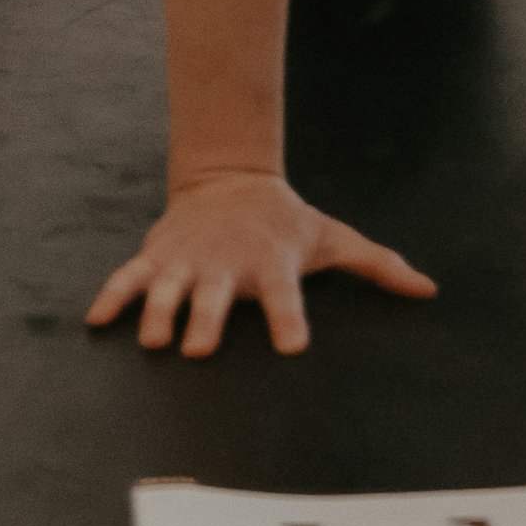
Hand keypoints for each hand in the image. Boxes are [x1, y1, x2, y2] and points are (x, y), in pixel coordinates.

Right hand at [88, 168, 436, 356]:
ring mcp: (188, 260)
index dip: (290, 319)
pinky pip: (129, 278)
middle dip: (209, 319)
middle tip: (200, 347)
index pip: (285, 294)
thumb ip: (379, 266)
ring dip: (159, 312)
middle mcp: (227, 264)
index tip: (293, 345)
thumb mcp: (332, 238)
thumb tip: (429, 289)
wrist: (231, 178)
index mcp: (272, 263)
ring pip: (168, 287)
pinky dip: (111, 297)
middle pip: (217, 296)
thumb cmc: (286, 222)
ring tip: (152, 339)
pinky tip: (96, 322)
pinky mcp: (158, 256)